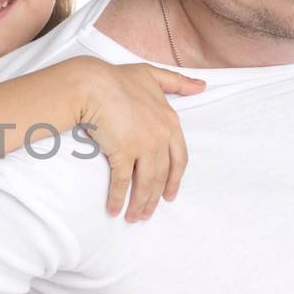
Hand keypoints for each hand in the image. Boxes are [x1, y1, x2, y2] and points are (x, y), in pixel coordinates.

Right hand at [78, 60, 204, 221]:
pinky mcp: (123, 152)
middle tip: (147, 214)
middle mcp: (161, 136)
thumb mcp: (152, 75)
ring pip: (146, 182)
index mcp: (170, 121)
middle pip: (162, 175)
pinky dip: (119, 198)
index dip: (174, 180)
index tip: (169, 196)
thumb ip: (177, 82)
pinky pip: (123, 182)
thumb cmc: (118, 79)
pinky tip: (114, 210)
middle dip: (154, 198)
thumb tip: (201, 86)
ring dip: (139, 203)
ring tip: (133, 218)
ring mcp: (143, 146)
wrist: (92, 84)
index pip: (179, 159)